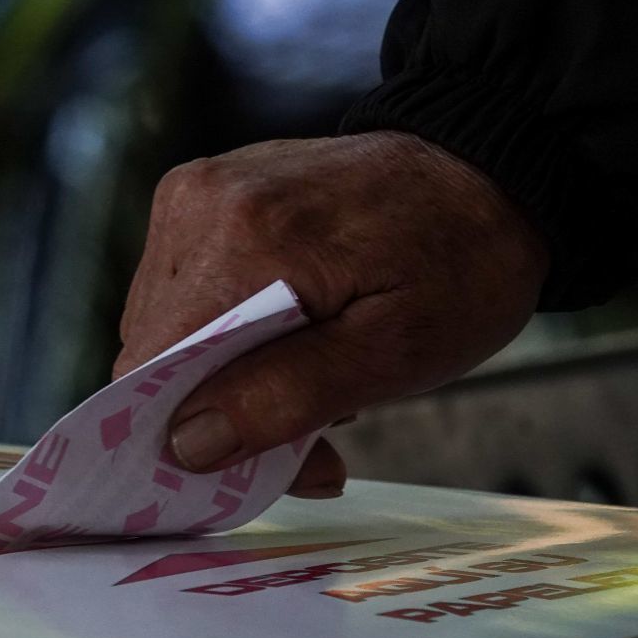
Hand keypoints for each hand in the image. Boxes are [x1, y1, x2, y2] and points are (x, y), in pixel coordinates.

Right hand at [116, 131, 548, 496]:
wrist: (487, 170)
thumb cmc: (462, 263)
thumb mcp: (396, 353)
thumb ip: (286, 399)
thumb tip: (187, 445)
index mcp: (242, 238)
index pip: (149, 367)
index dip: (180, 433)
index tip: (247, 467)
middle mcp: (198, 205)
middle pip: (152, 351)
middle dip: (218, 409)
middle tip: (314, 435)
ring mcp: (194, 194)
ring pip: (163, 329)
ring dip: (224, 374)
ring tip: (312, 373)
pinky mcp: (200, 196)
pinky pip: (182, 293)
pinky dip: (228, 333)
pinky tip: (292, 334)